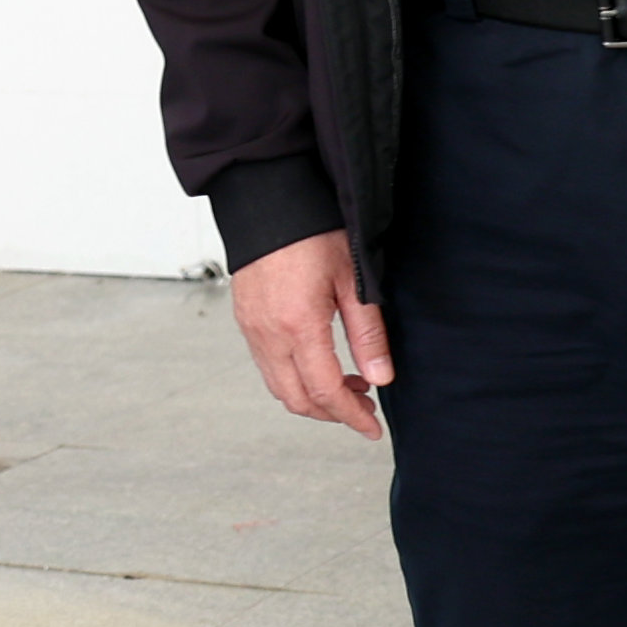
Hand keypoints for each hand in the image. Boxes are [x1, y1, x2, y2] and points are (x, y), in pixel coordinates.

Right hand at [228, 229, 390, 437]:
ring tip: (347, 384)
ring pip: (279, 387)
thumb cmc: (311, 229)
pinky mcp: (246, 319)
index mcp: (298, 326)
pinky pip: (267, 365)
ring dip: (312, 397)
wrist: (266, 198)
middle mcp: (268, 334)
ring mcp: (252, 328)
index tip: (373, 428)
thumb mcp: (353, 278)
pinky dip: (293, 378)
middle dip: (332, 413)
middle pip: (298, 399)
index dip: (352, 417)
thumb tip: (380, 377)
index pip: (326, 392)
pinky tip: (318, 361)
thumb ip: (367, 333)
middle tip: (364, 408)